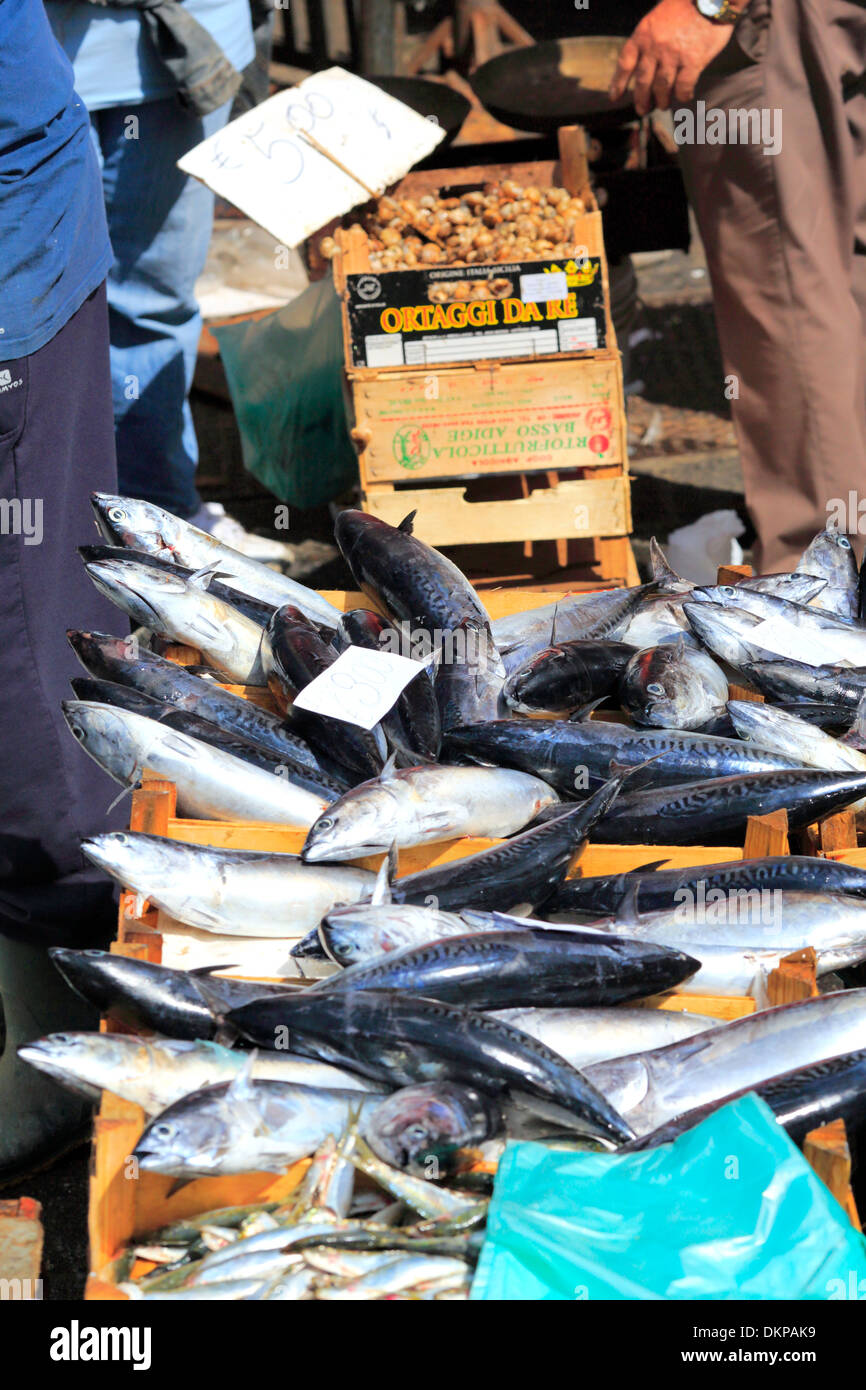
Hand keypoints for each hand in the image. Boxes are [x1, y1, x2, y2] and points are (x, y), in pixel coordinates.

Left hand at [609, 0, 734, 115]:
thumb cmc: (684, 5)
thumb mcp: (657, 16)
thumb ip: (649, 38)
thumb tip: (644, 62)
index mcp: (643, 34)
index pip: (625, 63)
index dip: (618, 83)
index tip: (615, 96)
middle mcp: (655, 46)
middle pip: (642, 81)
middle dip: (641, 99)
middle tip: (643, 109)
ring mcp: (674, 55)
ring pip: (662, 87)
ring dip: (662, 100)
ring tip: (663, 105)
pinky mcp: (693, 61)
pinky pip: (683, 87)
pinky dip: (683, 95)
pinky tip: (684, 97)